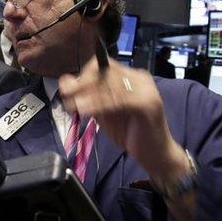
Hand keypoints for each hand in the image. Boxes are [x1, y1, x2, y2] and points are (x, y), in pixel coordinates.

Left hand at [58, 58, 188, 182]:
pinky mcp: (148, 103)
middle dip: (82, 85)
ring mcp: (146, 89)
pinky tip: (87, 112)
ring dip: (88, 95)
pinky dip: (100, 105)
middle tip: (68, 98)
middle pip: (106, 72)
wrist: (155, 155)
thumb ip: (87, 97)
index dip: (83, 75)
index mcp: (129, 77)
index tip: (67, 88)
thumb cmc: (129, 133)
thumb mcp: (103, 112)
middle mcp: (139, 78)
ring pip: (111, 85)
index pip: (103, 65)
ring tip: (75, 107)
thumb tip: (65, 81)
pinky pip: (119, 99)